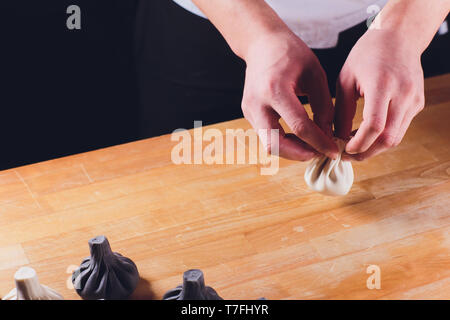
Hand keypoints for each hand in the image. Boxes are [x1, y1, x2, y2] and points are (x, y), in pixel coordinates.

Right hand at [242, 30, 338, 160]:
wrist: (261, 43)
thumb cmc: (290, 53)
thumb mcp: (315, 74)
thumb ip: (323, 106)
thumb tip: (328, 134)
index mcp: (275, 90)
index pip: (299, 126)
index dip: (319, 142)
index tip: (334, 151)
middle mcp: (257, 104)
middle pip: (275, 145)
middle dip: (300, 154)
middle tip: (320, 153)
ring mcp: (249, 111)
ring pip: (269, 145)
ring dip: (292, 150)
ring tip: (312, 144)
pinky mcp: (249, 114)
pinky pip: (267, 136)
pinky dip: (285, 141)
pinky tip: (300, 136)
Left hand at [334, 29, 424, 160]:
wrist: (399, 36)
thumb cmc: (366, 55)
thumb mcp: (345, 79)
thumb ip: (341, 111)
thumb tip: (337, 138)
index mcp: (382, 85)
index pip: (374, 126)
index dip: (359, 144)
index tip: (343, 149)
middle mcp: (403, 94)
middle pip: (388, 138)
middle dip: (366, 152)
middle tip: (347, 155)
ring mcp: (414, 100)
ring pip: (396, 138)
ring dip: (375, 147)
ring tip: (354, 145)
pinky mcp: (418, 103)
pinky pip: (400, 128)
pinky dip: (383, 137)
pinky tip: (367, 134)